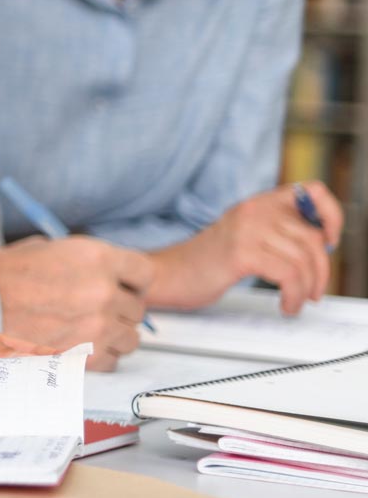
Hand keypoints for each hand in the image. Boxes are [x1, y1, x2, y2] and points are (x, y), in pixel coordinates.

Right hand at [0, 236, 153, 369]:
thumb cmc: (7, 273)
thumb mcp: (49, 248)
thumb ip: (85, 261)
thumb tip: (109, 274)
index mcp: (96, 257)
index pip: (144, 273)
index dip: (131, 281)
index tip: (120, 286)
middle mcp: (102, 291)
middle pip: (137, 308)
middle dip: (118, 309)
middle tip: (91, 309)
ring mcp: (96, 326)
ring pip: (130, 338)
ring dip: (112, 335)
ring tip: (85, 330)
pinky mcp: (85, 355)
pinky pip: (112, 360)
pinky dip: (98, 356)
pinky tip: (75, 344)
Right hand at [147, 183, 343, 314]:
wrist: (165, 274)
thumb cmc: (205, 262)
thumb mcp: (245, 237)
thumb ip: (277, 232)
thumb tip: (321, 244)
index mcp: (257, 203)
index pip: (313, 192)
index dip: (331, 215)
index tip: (329, 241)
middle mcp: (254, 210)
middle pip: (313, 237)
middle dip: (321, 271)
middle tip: (313, 290)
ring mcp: (247, 229)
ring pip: (303, 260)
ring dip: (307, 289)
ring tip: (296, 300)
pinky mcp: (241, 253)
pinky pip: (288, 275)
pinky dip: (294, 296)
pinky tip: (285, 304)